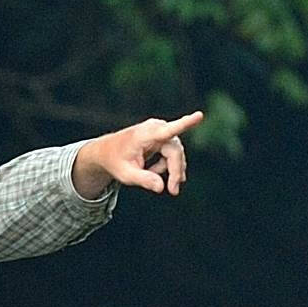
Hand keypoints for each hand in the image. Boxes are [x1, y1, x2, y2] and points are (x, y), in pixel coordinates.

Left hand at [70, 110, 202, 200]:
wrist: (107, 151)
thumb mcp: (126, 175)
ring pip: (176, 153)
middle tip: (173, 191)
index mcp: (144, 135)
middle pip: (175, 151)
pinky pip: (173, 152)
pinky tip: (154, 170)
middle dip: (175, 171)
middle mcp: (155, 128)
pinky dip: (167, 165)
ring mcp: (160, 130)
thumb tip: (161, 187)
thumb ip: (144, 180)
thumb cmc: (116, 162)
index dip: (185, 124)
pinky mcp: (163, 135)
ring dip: (170, 169)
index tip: (200, 115)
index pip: (168, 131)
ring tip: (155, 178)